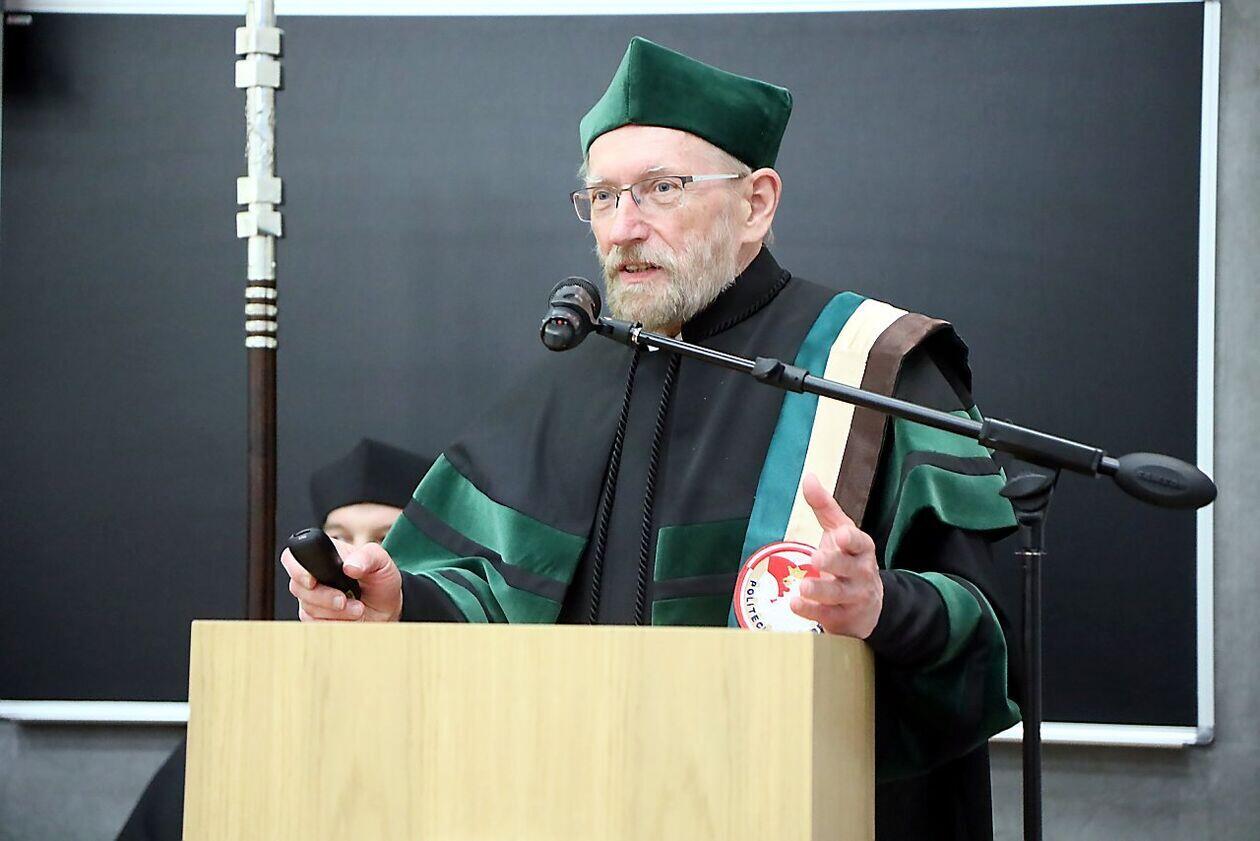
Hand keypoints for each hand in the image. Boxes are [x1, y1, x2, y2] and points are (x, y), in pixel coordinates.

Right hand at [280, 539, 402, 622]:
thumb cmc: (381, 581)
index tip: (313, 581)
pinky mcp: (316, 619)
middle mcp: (313, 576)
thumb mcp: (382, 562)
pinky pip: (315, 625)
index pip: (292, 557)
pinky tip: (350, 618)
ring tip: (357, 607)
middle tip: (344, 599)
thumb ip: (368, 556)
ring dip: (335, 612)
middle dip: (323, 597)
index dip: (297, 569)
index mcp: (324, 555)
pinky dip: (336, 623)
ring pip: (308, 608)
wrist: (387, 609)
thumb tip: (349, 566)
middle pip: (297, 587)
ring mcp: (312, 599)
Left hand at [789, 472, 882, 638]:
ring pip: (838, 595)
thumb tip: (808, 477)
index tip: (839, 536)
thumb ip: (824, 507)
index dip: (850, 539)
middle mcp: (861, 573)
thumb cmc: (848, 559)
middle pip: (848, 568)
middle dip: (834, 563)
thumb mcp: (840, 531)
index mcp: (861, 549)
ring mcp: (854, 597)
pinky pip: (827, 615)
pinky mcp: (843, 618)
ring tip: (802, 587)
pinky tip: (795, 604)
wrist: (868, 604)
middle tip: (816, 559)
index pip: (859, 542)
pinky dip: (811, 611)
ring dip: (820, 591)